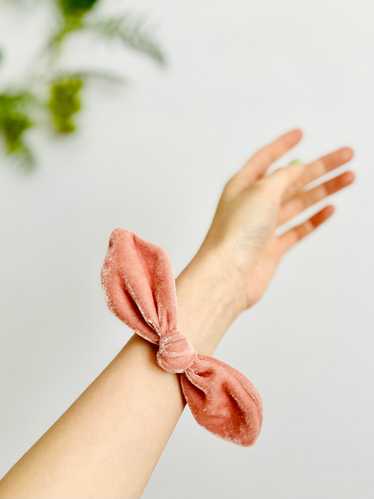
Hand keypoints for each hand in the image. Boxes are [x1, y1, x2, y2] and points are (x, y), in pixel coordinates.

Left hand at [199, 128, 354, 309]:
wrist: (229, 274)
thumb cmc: (235, 232)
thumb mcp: (262, 191)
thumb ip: (283, 177)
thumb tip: (298, 168)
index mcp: (243, 185)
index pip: (266, 159)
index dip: (283, 145)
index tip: (300, 134)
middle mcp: (253, 204)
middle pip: (292, 180)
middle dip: (320, 167)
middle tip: (346, 156)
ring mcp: (264, 227)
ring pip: (299, 202)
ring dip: (324, 190)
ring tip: (348, 178)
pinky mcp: (272, 248)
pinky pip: (298, 228)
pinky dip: (314, 218)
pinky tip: (329, 208)